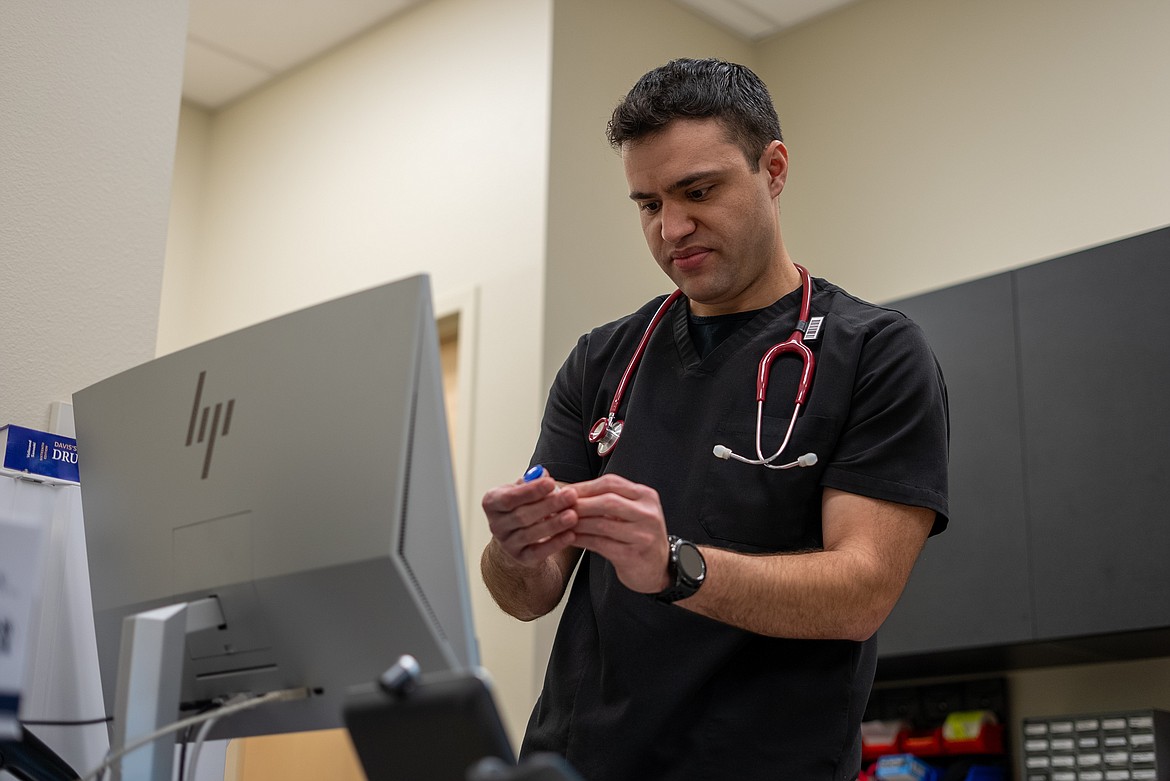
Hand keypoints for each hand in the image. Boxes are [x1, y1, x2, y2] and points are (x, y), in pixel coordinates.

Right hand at [481, 470, 578, 567]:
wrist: (516, 536)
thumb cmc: (521, 506)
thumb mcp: (522, 490)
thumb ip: (531, 481)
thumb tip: (542, 473)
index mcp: (492, 503)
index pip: (509, 497)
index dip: (531, 491)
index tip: (551, 482)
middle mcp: (496, 525)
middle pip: (522, 516)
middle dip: (548, 505)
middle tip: (570, 495)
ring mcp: (507, 544)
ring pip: (530, 534)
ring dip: (554, 524)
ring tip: (572, 515)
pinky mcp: (521, 558)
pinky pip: (538, 552)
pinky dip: (555, 543)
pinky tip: (570, 534)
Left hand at [571, 473, 670, 593]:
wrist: (658, 568)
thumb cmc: (637, 536)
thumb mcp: (630, 512)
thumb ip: (607, 500)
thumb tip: (569, 492)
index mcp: (646, 496)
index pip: (611, 483)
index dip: (585, 486)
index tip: (564, 491)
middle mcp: (648, 513)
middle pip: (607, 501)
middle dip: (579, 503)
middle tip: (558, 507)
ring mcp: (643, 535)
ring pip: (602, 523)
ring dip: (577, 523)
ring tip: (559, 523)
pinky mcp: (634, 555)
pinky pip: (601, 544)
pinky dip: (582, 540)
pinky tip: (569, 539)